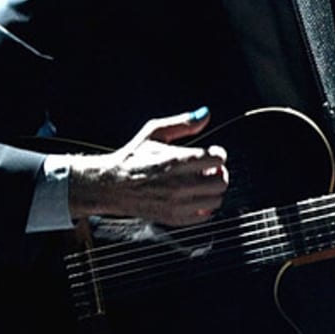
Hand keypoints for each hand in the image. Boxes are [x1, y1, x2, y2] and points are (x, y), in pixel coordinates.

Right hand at [68, 108, 229, 225]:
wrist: (112, 185)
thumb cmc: (133, 157)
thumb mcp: (155, 132)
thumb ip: (183, 123)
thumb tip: (205, 114)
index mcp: (176, 161)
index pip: (218, 158)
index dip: (217, 153)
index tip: (211, 153)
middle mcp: (179, 185)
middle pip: (221, 180)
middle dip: (218, 172)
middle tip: (209, 169)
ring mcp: (178, 205)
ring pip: (216, 199)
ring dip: (213, 189)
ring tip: (201, 182)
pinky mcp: (175, 219)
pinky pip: (205, 216)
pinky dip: (205, 206)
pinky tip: (194, 197)